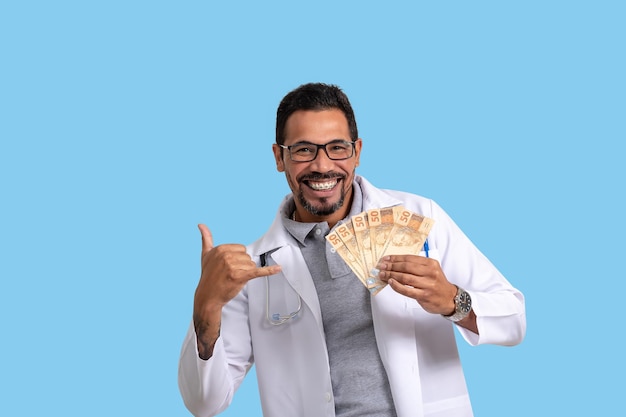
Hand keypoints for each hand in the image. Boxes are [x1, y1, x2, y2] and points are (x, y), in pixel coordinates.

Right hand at [193, 224, 280, 358]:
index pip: (241, 249)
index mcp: (221, 248)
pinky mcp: (240, 277)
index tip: (228, 266)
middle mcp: (226, 256)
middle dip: (242, 266)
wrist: (207, 297)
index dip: (237, 259)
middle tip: (230, 274)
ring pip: (251, 265)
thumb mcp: (205, 255)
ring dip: (245, 273)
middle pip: (247, 257)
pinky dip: (269, 271)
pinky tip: (278, 268)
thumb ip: (206, 238)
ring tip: (233, 279)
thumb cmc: (208, 276)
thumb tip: (201, 224)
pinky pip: (258, 271)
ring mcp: (233, 266)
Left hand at [376, 254, 456, 314]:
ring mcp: (428, 284)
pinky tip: (391, 282)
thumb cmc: (436, 283)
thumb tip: (395, 264)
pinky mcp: (424, 295)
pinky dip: (397, 286)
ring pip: (405, 278)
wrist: (449, 299)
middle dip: (391, 266)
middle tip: (381, 266)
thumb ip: (416, 266)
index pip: (409, 258)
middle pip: (406, 267)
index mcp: (431, 263)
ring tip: (383, 274)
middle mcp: (430, 272)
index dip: (396, 258)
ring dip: (391, 275)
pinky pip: (407, 290)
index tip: (386, 259)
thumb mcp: (431, 270)